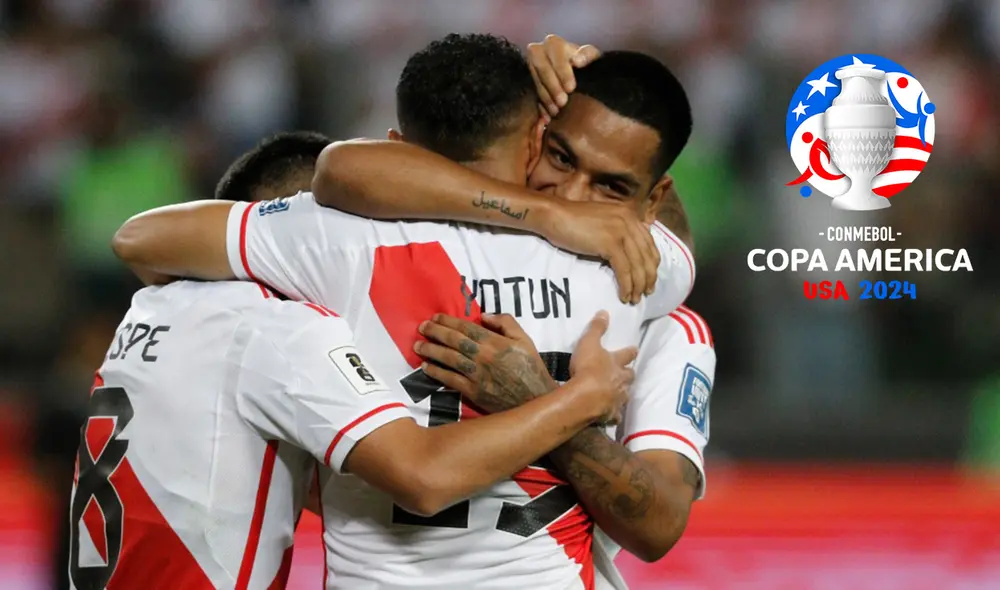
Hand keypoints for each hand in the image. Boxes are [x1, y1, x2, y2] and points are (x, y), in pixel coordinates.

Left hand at [413, 313, 555, 412]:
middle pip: (454, 341)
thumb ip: (506, 323)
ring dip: (431, 351)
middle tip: (422, 327)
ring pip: (449, 359)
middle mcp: (483, 357)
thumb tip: (483, 316)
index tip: (435, 317)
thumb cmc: (531, 368)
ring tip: (418, 345)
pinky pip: (451, 380)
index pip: (466, 328)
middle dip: (435, 332)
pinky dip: (437, 373)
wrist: (535, 400)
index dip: (448, 321)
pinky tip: (426, 367)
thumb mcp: (525, 340)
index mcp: (496, 342)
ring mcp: (477, 375)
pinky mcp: (473, 392)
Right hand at [527, 34, 600, 115]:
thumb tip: (577, 61)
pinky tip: (547, 117)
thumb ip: (587, 55)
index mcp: (554, 44)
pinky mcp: (525, 81)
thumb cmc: (585, 67)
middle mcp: (538, 51)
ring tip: (556, 111)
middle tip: (563, 102)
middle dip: (552, 85)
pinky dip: (538, 106)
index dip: (562, 70)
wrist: (575, 80)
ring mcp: (528, 66)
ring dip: (545, 97)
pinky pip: (528, 93)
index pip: (554, 50)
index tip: (571, 88)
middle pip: (540, 65)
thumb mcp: (591, 59)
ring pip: (533, 79)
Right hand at [543, 200, 659, 303]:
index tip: (649, 279)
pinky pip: (624, 270)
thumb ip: (618, 230)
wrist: (555, 216)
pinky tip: (624, 296)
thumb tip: (627, 252)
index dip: (652, 264)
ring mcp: (621, 232)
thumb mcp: (604, 221)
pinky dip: (626, 285)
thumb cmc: (573, 220)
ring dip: (638, 285)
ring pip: (637, 265)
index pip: (650, 244)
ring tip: (635, 299)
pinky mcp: (610, 244)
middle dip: (648, 278)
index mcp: (630, 215)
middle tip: (646, 293)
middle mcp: (630, 221)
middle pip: (647, 256)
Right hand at [569, 311, 636, 424]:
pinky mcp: (611, 414)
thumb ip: (597, 328)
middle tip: (627, 374)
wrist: (586, 397)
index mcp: (616, 363)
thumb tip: (605, 312)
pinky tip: (611, 416)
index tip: (636, 349)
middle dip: (629, 374)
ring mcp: (618, 398)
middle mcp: (621, 381)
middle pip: (629, 376)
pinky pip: (615, 415)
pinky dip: (614, 414)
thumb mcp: (589, 343)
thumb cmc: (587, 367)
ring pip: (624, 396)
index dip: (630, 351)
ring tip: (619, 394)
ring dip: (622, 393)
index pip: (627, 354)